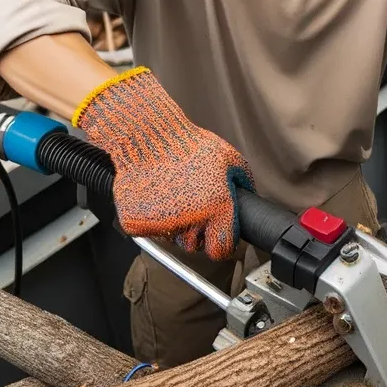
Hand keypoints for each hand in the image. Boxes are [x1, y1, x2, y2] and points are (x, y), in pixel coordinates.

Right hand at [74, 67, 254, 259]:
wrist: (147, 136)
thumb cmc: (187, 144)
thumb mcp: (228, 157)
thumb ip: (244, 181)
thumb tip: (250, 198)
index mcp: (216, 208)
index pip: (221, 250)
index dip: (220, 243)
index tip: (216, 236)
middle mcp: (190, 220)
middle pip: (194, 245)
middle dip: (194, 232)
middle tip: (190, 206)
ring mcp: (160, 224)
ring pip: (170, 237)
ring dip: (172, 223)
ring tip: (171, 194)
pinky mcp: (136, 223)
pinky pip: (146, 230)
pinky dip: (148, 217)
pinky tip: (153, 194)